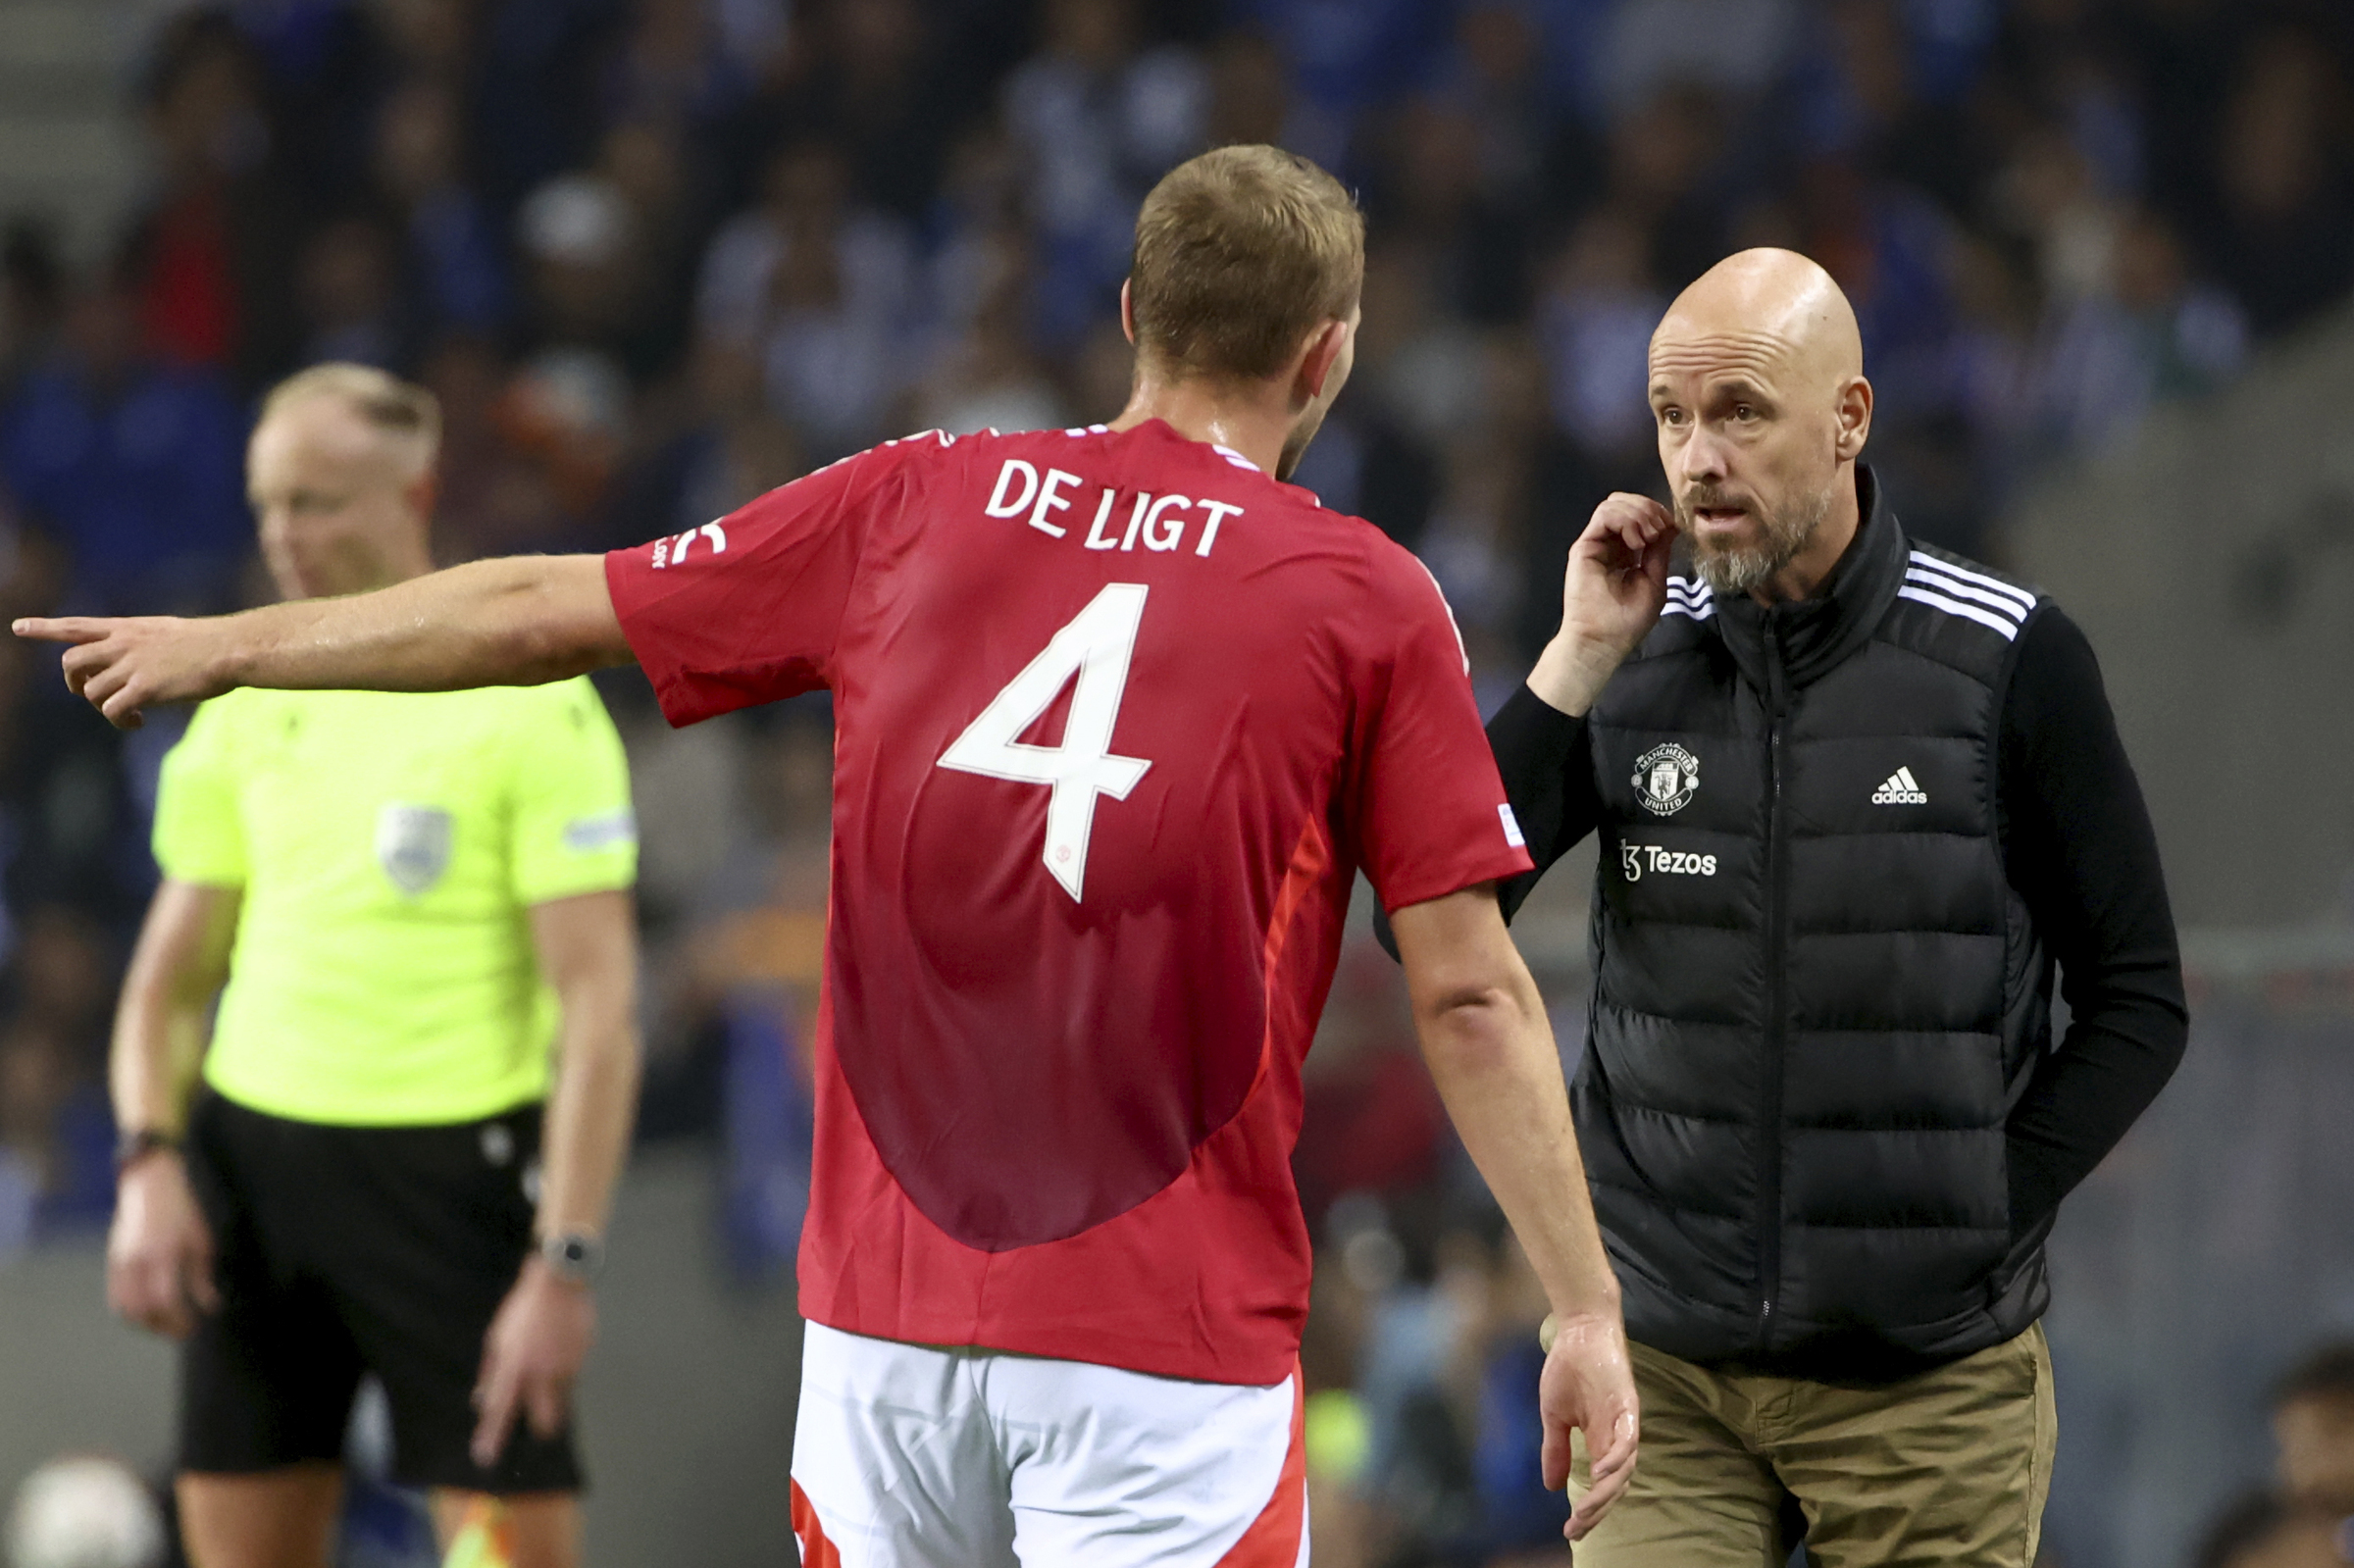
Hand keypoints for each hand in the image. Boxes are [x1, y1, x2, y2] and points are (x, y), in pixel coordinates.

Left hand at [12, 615, 236, 729]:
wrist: (231, 648)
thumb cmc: (211, 643)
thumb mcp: (169, 633)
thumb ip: (144, 646)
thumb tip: (137, 670)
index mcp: (129, 627)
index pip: (77, 625)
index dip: (45, 628)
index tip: (18, 627)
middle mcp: (123, 644)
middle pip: (71, 662)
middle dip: (74, 683)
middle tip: (91, 696)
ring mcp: (132, 665)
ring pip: (91, 691)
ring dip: (103, 707)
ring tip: (129, 714)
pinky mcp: (145, 688)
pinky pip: (114, 710)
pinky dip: (121, 721)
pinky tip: (138, 723)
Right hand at [107, 1152, 218, 1338]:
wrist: (150, 1184)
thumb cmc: (182, 1210)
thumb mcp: (201, 1240)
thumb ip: (202, 1277)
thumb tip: (209, 1307)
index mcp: (163, 1254)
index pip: (166, 1301)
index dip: (179, 1321)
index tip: (193, 1328)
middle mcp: (138, 1261)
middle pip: (141, 1311)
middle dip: (161, 1328)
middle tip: (180, 1332)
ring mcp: (121, 1261)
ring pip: (123, 1308)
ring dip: (144, 1324)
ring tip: (164, 1325)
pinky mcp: (112, 1260)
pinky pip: (116, 1296)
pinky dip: (130, 1312)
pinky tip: (148, 1313)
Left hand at [471, 1258, 595, 1468]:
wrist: (559, 1282)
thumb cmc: (521, 1310)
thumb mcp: (496, 1338)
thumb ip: (490, 1373)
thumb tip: (480, 1401)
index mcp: (514, 1365)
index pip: (498, 1409)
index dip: (490, 1436)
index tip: (484, 1459)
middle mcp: (540, 1371)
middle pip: (544, 1419)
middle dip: (543, 1428)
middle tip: (541, 1428)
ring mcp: (565, 1365)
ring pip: (561, 1396)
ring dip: (555, 1391)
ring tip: (550, 1360)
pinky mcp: (583, 1356)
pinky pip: (573, 1374)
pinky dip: (565, 1369)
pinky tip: (561, 1346)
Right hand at [1527, 493, 1674, 716]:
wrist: (1603, 639)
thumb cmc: (1627, 620)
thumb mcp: (1655, 581)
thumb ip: (1660, 551)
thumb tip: (1671, 525)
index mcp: (1628, 551)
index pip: (1641, 514)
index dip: (1658, 513)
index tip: (1670, 529)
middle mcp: (1610, 543)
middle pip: (1628, 502)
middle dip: (1649, 509)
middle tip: (1659, 532)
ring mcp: (1596, 543)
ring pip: (1615, 503)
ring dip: (1639, 515)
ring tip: (1647, 539)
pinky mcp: (1584, 547)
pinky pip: (1604, 514)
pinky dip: (1625, 521)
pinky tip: (1635, 543)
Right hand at [1538, 1308, 1639, 1541]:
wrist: (1579, 1330)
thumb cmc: (1569, 1368)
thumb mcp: (1554, 1416)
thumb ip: (1556, 1450)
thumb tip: (1551, 1486)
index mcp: (1601, 1441)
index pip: (1602, 1485)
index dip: (1590, 1509)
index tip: (1570, 1530)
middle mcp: (1617, 1437)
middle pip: (1615, 1485)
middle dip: (1597, 1510)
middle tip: (1576, 1529)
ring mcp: (1624, 1422)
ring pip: (1624, 1468)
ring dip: (1606, 1492)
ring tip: (1586, 1510)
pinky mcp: (1627, 1405)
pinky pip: (1628, 1439)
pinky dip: (1617, 1459)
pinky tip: (1601, 1473)